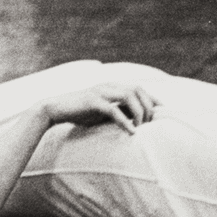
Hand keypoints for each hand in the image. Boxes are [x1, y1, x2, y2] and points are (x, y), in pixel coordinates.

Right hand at [40, 83, 158, 133]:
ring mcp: (101, 91)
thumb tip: (136, 119)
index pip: (139, 88)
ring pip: (128, 96)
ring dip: (139, 112)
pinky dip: (124, 120)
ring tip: (142, 127)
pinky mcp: (92, 101)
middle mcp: (109, 85)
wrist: (55, 109)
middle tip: (151, 123)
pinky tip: (131, 131)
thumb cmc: (80, 112)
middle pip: (137, 89)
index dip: (152, 98)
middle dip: (148, 105)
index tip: (162, 111)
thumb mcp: (102, 112)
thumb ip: (118, 111)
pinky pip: (113, 109)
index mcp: (113, 86)